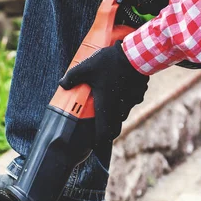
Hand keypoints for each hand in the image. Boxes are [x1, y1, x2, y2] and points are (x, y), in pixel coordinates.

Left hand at [60, 42, 148, 159]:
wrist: (136, 53)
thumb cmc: (110, 63)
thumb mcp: (86, 68)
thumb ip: (72, 77)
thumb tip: (62, 84)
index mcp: (106, 108)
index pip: (104, 135)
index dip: (100, 144)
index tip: (95, 147)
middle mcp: (120, 110)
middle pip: (113, 128)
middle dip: (106, 130)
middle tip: (99, 127)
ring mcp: (131, 103)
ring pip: (122, 115)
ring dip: (115, 115)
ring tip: (108, 104)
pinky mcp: (139, 96)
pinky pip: (130, 104)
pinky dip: (124, 102)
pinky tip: (120, 90)